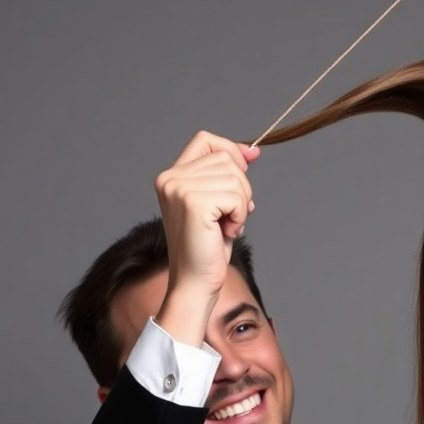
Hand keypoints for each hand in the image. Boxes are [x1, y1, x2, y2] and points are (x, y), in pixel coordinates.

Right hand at [153, 131, 259, 345]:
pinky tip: (226, 232)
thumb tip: (253, 151)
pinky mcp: (193, 203)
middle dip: (241, 189)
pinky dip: (240, 216)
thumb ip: (228, 177)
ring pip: (235, 178)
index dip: (232, 148)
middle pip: (227, 159)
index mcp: (172, 176)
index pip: (206, 140)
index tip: (251, 159)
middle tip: (231, 217)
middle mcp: (171, 178)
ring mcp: (179, 189)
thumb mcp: (219, 206)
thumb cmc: (208, 250)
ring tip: (226, 227)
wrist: (196, 282)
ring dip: (241, 206)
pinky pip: (236, 196)